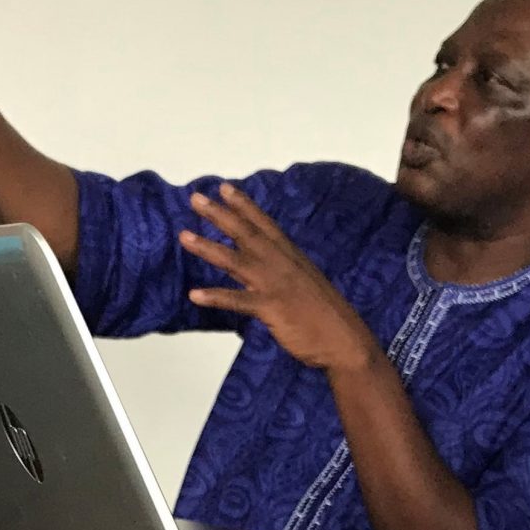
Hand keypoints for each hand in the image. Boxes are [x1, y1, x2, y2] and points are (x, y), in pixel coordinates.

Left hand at [180, 183, 381, 372]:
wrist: (346, 341)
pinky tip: (195, 294)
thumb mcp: (304, 283)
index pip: (264, 224)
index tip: (224, 188)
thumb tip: (262, 265)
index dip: (244, 205)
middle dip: (220, 214)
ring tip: (184, 236)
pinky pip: (238, 301)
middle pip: (245, 234)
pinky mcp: (272, 307)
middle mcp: (281, 264)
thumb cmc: (326, 315)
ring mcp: (275, 284)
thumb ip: (282, 271)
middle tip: (195, 197)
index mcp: (291, 256)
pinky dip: (216, 297)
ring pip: (236, 260)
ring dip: (208, 247)